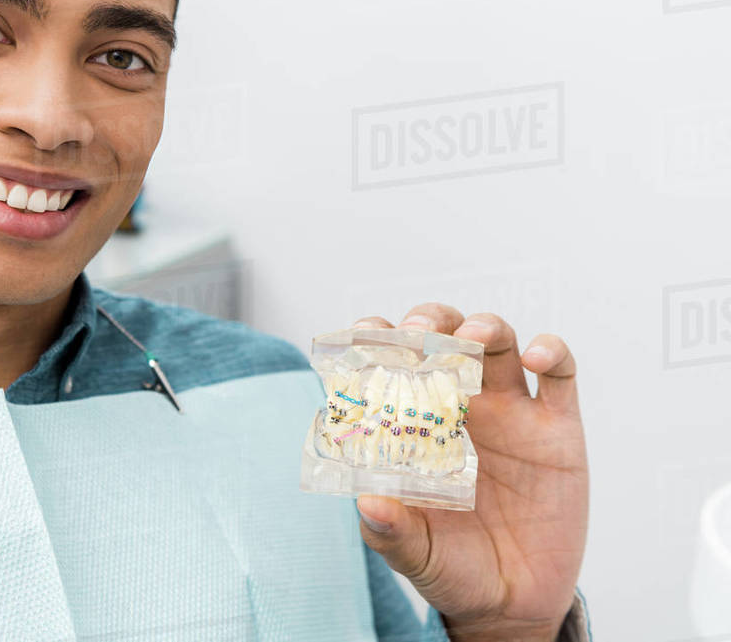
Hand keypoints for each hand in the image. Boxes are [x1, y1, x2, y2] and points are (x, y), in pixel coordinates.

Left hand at [351, 304, 587, 641]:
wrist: (514, 604)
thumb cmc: (451, 567)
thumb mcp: (413, 553)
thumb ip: (389, 531)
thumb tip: (367, 503)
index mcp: (416, 422)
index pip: (393, 362)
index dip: (377, 338)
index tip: (363, 331)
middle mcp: (461, 406)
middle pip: (445, 335)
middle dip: (430, 320)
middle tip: (417, 332)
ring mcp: (511, 412)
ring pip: (500, 341)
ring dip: (485, 325)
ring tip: (473, 336)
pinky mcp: (558, 429)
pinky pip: (561, 374)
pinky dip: (552, 351)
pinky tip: (536, 358)